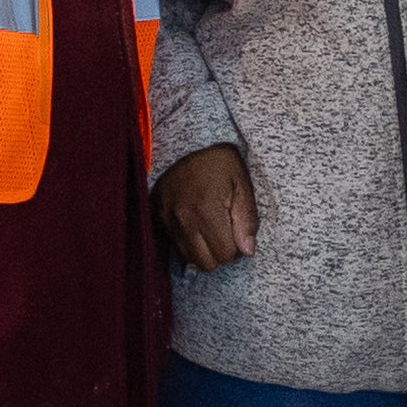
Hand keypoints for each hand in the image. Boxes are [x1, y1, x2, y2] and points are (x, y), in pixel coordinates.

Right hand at [155, 145, 257, 271]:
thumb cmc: (221, 164)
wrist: (189, 143)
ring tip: (212, 228)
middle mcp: (183, 218)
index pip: (224, 254)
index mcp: (207, 209)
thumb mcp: (242, 185)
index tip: (238, 234)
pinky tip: (198, 225)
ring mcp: (168, 219)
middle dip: (221, 254)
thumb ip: (247, 220)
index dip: (237, 250)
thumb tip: (247, 251)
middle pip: (206, 263)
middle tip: (227, 234)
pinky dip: (190, 243)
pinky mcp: (159, 217)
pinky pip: (177, 246)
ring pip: (190, 259)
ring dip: (205, 251)